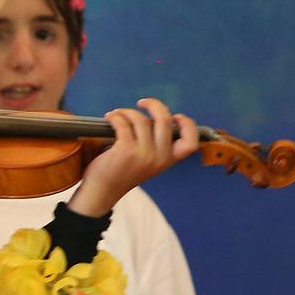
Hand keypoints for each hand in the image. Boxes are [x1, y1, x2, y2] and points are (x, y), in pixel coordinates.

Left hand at [67, 97, 198, 216]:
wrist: (103, 191)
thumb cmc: (124, 173)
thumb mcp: (148, 162)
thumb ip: (156, 144)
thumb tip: (154, 115)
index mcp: (168, 160)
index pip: (191, 143)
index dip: (188, 124)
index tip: (175, 116)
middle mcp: (159, 157)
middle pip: (164, 120)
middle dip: (153, 104)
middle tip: (142, 103)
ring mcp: (143, 154)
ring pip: (140, 119)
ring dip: (127, 112)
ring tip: (117, 114)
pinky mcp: (125, 150)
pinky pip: (123, 123)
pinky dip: (115, 117)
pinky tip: (110, 118)